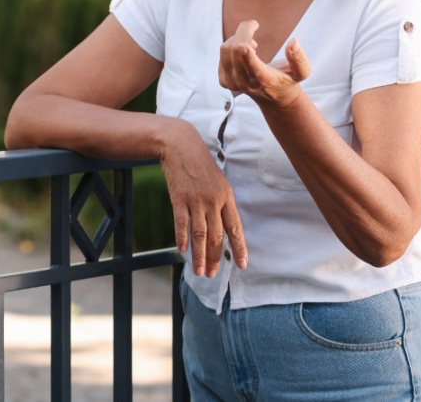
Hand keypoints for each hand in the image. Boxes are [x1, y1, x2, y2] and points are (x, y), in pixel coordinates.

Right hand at [162, 120, 247, 276]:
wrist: (181, 145)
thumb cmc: (200, 164)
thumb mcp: (218, 181)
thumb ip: (220, 203)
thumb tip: (222, 226)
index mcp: (227, 197)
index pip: (235, 228)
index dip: (239, 248)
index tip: (241, 265)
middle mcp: (214, 201)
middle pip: (217, 236)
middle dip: (216, 258)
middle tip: (213, 275)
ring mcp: (196, 200)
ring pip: (200, 235)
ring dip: (200, 256)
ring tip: (200, 271)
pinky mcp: (179, 198)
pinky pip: (182, 223)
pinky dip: (182, 238)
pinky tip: (183, 251)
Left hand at [218, 21, 311, 106]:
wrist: (271, 97)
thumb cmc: (287, 79)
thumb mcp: (301, 72)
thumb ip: (299, 59)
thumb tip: (293, 42)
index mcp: (265, 81)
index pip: (254, 69)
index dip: (248, 56)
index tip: (244, 44)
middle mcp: (245, 84)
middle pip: (236, 51)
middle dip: (244, 31)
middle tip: (254, 24)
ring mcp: (232, 83)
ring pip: (226, 50)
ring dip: (238, 38)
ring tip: (253, 43)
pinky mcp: (223, 80)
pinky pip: (223, 53)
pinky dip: (232, 46)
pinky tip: (244, 52)